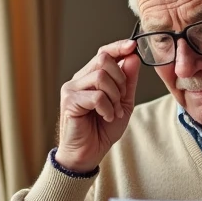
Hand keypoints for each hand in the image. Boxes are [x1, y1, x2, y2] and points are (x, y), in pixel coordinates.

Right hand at [56, 40, 140, 172]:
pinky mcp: (69, 101)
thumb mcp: (123, 103)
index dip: (118, 47)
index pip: (104, 53)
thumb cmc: (102, 130)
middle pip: (103, 59)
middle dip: (120, 79)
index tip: (132, 46)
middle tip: (120, 100)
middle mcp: (79, 79)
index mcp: (91, 77)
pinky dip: (107, 107)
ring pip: (100, 76)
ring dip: (114, 96)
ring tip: (113, 112)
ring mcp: (71, 89)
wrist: (88, 154)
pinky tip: (106, 117)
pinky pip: (96, 96)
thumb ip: (128, 81)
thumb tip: (132, 57)